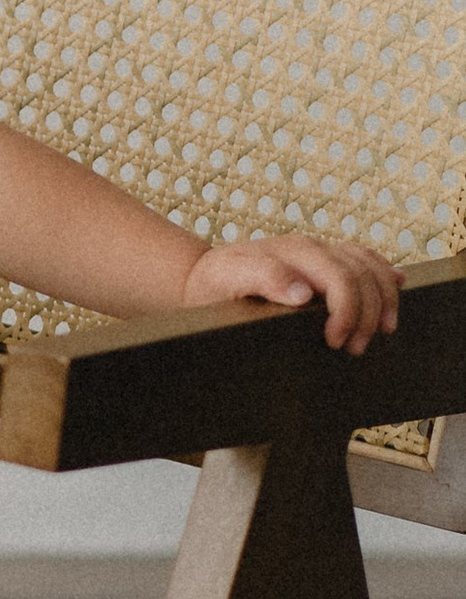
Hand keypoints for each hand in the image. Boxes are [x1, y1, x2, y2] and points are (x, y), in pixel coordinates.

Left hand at [183, 236, 402, 352]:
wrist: (202, 277)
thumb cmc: (213, 285)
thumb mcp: (228, 280)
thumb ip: (263, 278)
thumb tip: (304, 293)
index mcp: (291, 253)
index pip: (339, 277)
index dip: (348, 310)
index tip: (336, 342)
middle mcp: (310, 249)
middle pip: (360, 274)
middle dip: (366, 313)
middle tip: (355, 349)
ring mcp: (319, 252)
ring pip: (369, 264)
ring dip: (383, 297)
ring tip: (382, 331)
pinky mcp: (324, 260)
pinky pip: (364, 259)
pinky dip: (383, 272)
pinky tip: (396, 285)